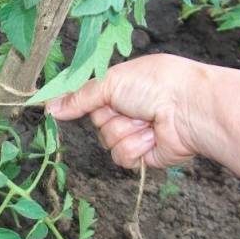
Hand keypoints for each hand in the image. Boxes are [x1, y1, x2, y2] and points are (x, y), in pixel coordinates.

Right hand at [46, 54, 202, 168]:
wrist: (189, 109)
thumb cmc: (156, 85)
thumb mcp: (111, 81)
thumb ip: (79, 97)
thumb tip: (49, 107)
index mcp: (120, 88)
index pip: (87, 99)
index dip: (75, 104)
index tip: (54, 107)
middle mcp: (126, 110)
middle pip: (96, 122)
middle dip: (110, 115)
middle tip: (130, 106)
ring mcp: (134, 133)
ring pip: (108, 141)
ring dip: (125, 130)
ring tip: (147, 120)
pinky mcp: (142, 155)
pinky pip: (122, 157)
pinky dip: (135, 146)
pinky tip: (152, 136)